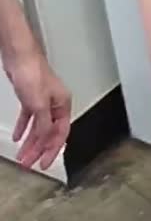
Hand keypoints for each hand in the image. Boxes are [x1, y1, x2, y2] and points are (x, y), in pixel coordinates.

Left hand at [5, 50, 71, 170]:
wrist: (19, 57)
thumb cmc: (32, 71)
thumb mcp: (39, 104)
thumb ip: (44, 124)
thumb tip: (46, 139)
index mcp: (63, 104)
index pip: (60, 134)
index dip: (52, 151)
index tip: (44, 164)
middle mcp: (55, 104)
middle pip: (48, 133)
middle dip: (38, 150)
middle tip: (30, 163)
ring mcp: (42, 101)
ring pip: (38, 127)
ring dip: (30, 142)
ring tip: (22, 155)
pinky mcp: (30, 97)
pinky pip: (29, 118)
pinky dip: (23, 128)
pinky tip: (17, 136)